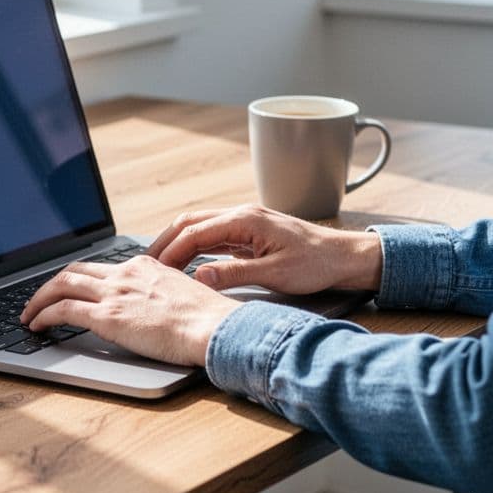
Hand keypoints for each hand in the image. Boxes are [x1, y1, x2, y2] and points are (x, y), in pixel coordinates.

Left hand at [20, 257, 241, 366]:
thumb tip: (153, 309)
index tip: (68, 289)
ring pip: (61, 285)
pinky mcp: (108, 317)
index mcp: (144, 265)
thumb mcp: (182, 295)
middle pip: (74, 271)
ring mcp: (115, 293)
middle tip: (38, 299)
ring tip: (28, 314)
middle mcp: (125, 273)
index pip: (101, 267)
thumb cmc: (208, 319)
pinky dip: (43, 315)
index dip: (79, 278)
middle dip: (50, 284)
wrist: (214, 326)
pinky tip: (36, 326)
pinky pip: (62, 310)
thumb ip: (160, 295)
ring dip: (38, 299)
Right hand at [147, 204, 382, 292]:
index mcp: (245, 220)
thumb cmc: (316, 264)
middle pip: (190, 222)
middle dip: (165, 242)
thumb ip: (234, 274)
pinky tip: (188, 263)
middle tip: (147, 265)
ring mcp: (246, 222)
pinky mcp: (250, 232)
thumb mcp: (274, 274)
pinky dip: (195, 246)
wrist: (345, 257)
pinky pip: (214, 235)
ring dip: (178, 243)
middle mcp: (242, 214)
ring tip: (161, 265)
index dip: (170, 251)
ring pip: (200, 226)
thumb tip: (198, 277)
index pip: (194, 232)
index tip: (154, 270)